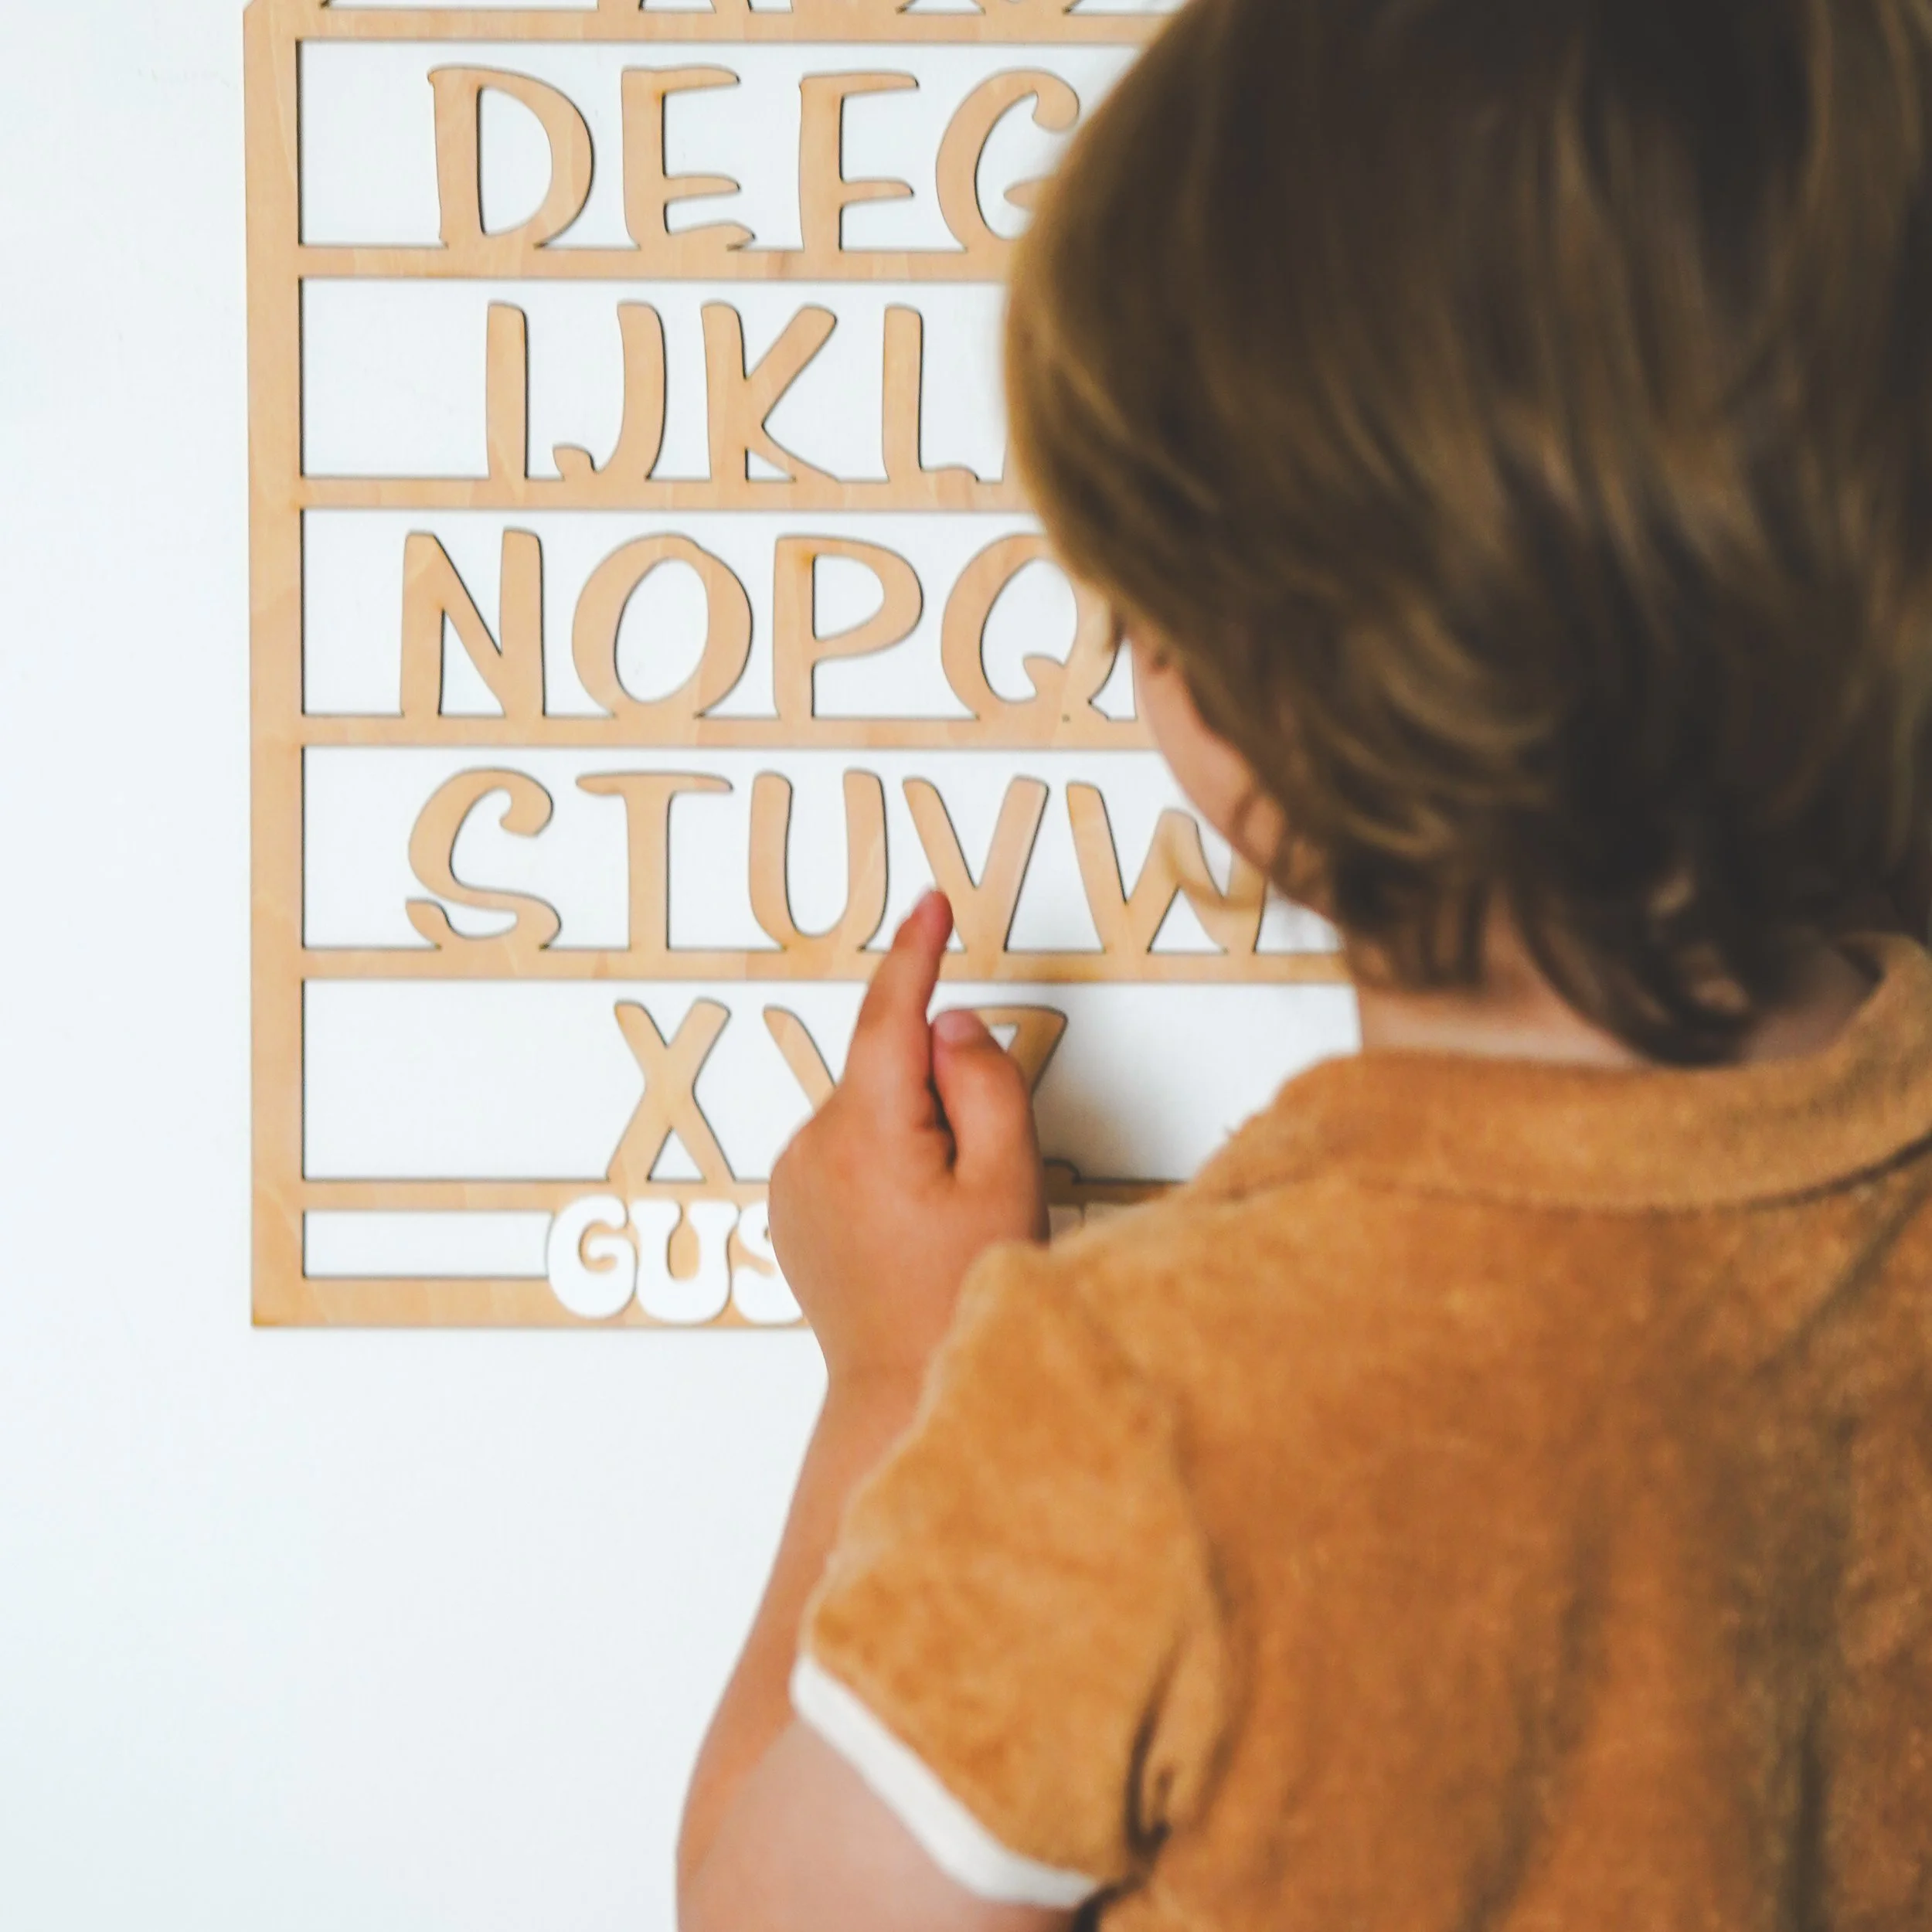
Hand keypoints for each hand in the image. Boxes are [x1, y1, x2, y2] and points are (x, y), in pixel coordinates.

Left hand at [769, 891, 1048, 1392]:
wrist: (899, 1391)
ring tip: (942, 1215)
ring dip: (912, 1130)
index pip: (889, 1018)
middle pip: (887, 1071)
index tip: (930, 902)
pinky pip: (848, 1148)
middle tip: (979, 1172)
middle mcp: (812, 1148)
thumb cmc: (963, 1297)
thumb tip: (949, 1025)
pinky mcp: (789, 1206)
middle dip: (939, 1090)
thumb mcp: (1006, 1182)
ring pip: (870, 1110)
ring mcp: (793, 1180)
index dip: (914, 952)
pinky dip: (885, 1159)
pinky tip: (908, 1224)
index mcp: (865, 1135)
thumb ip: (985, 1086)